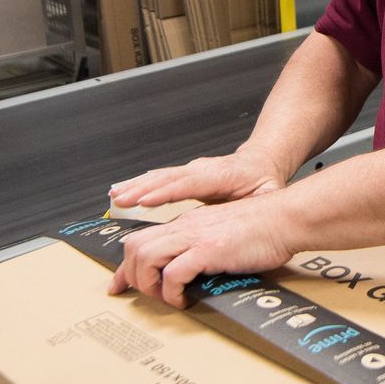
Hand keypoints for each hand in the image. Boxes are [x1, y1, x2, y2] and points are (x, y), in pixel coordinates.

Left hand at [108, 195, 297, 307]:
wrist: (285, 218)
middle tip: (146, 296)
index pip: (141, 240)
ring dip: (148, 283)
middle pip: (134, 245)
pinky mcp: (209, 249)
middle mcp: (186, 226)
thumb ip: (205, 252)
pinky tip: (184, 299)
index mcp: (188, 223)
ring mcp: (195, 236)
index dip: (125, 267)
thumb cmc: (264, 231)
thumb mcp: (224, 239)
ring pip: (145, 255)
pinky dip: (171, 291)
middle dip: (130, 275)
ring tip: (166, 298)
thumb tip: (192, 278)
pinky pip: (173, 272)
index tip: (119, 286)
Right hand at [109, 149, 287, 208]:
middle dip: (142, 189)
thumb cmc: (264, 180)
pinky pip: (158, 179)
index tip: (145, 201)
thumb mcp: (268, 194)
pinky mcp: (184, 175)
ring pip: (159, 177)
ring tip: (116, 197)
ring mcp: (191, 170)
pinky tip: (123, 192)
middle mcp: (202, 169)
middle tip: (121, 200)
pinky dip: (139, 185)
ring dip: (136, 187)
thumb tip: (248, 221)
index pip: (189, 183)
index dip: (166, 192)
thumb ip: (257, 206)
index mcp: (222, 175)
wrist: (261, 162)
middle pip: (167, 178)